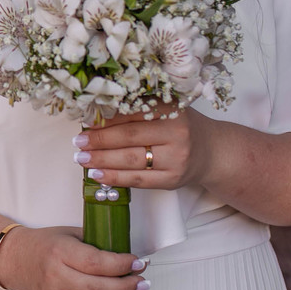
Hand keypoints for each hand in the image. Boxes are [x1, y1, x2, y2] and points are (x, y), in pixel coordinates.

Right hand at [0, 225, 148, 289]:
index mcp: (59, 252)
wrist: (17, 259)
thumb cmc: (46, 245)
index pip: (96, 263)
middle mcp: (55, 277)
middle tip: (142, 283)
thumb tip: (128, 256)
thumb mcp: (69, 234)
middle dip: (126, 288)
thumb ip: (96, 243)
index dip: (121, 265)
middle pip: (97, 289)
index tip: (138, 263)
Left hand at [74, 109, 213, 189]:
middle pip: (130, 136)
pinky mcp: (173, 180)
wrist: (212, 152)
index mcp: (172, 109)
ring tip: (81, 158)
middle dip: (99, 140)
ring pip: (132, 160)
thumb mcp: (165, 110)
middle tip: (78, 141)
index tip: (85, 120)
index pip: (132, 112)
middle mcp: (177, 133)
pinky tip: (97, 175)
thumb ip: (137, 109)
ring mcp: (176, 159)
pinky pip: (138, 180)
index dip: (106, 118)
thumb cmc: (180, 127)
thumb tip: (95, 113)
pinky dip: (115, 178)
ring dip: (102, 160)